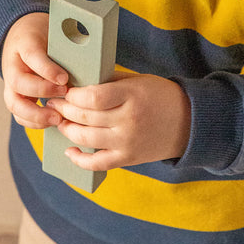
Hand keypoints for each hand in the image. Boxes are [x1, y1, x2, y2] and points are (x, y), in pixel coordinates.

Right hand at [1, 13, 67, 128]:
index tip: (65, 78)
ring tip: (58, 119)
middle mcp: (12, 65)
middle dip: (42, 92)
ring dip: (36, 115)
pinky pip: (19, 114)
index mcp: (24, 43)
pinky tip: (52, 122)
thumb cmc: (44, 36)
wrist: (22, 37)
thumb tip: (89, 64)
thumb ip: (66, 46)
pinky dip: (34, 122)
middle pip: (19, 83)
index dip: (47, 69)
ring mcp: (10, 83)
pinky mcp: (14, 97)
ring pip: (15, 103)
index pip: (32, 55)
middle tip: (64, 95)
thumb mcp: (54, 32)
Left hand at [47, 73, 190, 170]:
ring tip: (59, 121)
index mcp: (132, 96)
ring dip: (67, 130)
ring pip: (86, 139)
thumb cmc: (160, 96)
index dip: (73, 95)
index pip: (93, 97)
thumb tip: (78, 82)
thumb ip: (110, 81)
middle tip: (54, 102)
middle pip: (86, 117)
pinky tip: (68, 151)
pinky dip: (79, 160)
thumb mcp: (138, 81)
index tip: (65, 90)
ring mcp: (127, 142)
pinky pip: (97, 163)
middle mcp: (128, 121)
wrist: (189, 123)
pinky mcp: (128, 159)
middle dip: (64, 109)